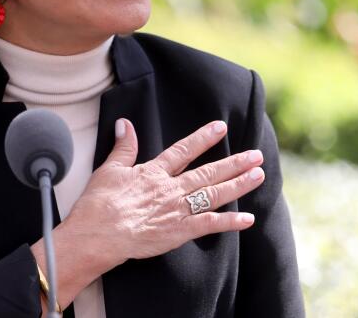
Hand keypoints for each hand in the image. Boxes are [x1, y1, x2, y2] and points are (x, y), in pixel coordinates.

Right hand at [30, 118, 265, 303]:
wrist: (98, 233)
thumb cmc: (99, 204)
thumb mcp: (109, 169)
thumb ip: (123, 147)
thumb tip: (125, 124)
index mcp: (154, 172)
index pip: (184, 150)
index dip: (203, 138)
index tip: (221, 127)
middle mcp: (171, 188)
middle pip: (208, 172)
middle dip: (234, 163)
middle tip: (256, 155)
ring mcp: (177, 210)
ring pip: (214, 194)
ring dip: (238, 185)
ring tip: (258, 175)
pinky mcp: (179, 232)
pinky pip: (209, 225)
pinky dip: (230, 222)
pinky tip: (248, 219)